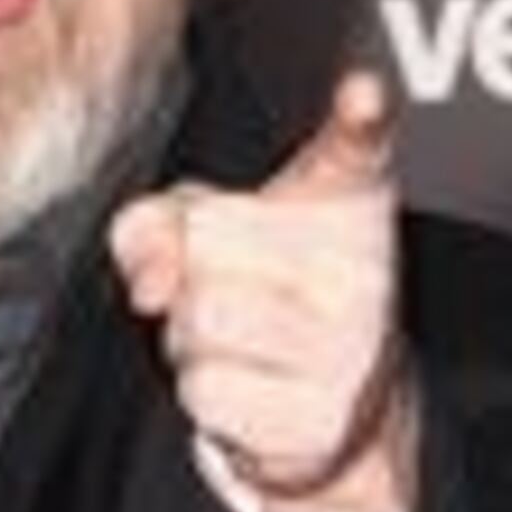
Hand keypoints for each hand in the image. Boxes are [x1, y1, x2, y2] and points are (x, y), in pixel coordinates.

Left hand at [106, 67, 419, 511]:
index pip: (356, 149)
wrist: (333, 406)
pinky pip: (207, 390)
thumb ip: (158, 223)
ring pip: (201, 321)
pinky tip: (248, 386)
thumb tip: (150, 281)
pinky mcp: (321, 417)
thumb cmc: (265, 295)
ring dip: (188, 340)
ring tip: (237, 342)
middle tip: (233, 292)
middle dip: (189, 275)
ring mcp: (348, 348)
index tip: (362, 94)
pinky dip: (206, 393)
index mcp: (345, 203)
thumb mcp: (207, 235)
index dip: (359, 116)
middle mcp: (361, 269)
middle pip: (208, 245)